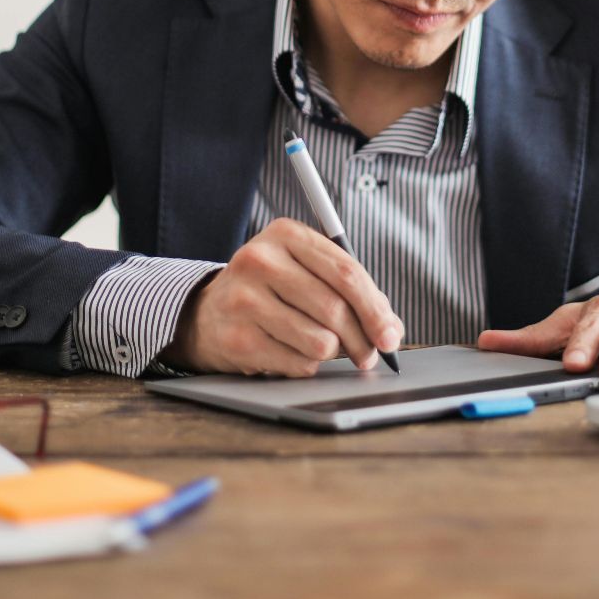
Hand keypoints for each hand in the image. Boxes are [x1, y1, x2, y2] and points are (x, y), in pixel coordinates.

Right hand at [162, 218, 403, 376]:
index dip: (376, 308)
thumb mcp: (304, 271)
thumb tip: (391, 329)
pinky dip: (307, 364)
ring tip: (322, 347)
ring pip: (320, 340)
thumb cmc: (271, 290)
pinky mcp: (238, 338)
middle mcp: (260, 260)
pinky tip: (293, 352)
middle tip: (369, 355)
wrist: (208, 312)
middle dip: (362, 339)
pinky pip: (299, 363)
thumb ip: (349, 290)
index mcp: (286, 234)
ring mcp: (245, 299)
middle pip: (335, 308)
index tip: (390, 334)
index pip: (346, 272)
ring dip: (332, 352)